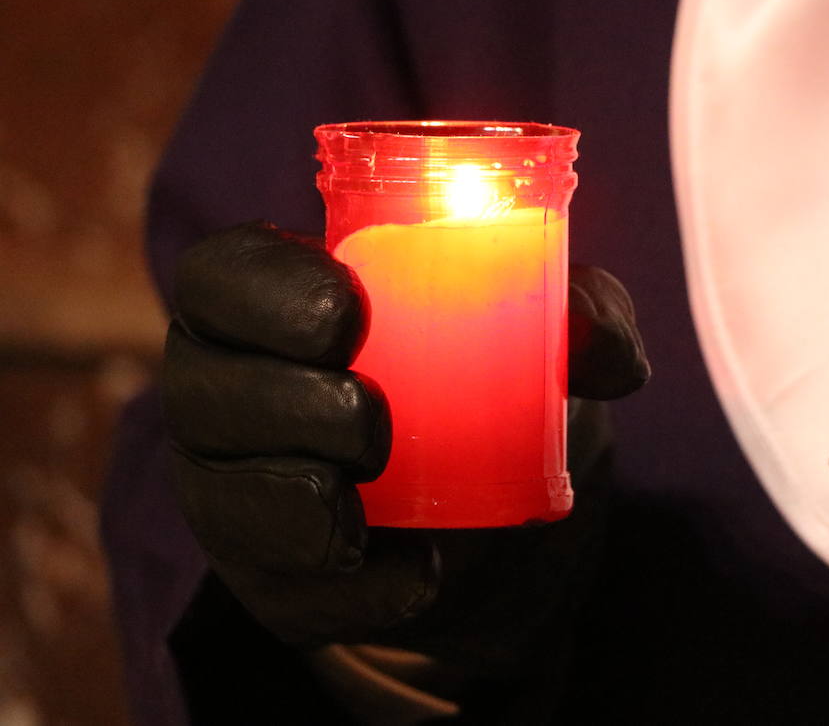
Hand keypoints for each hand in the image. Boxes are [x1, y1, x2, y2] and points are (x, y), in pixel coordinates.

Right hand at [163, 221, 647, 682]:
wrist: (499, 513)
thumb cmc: (497, 380)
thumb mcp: (550, 335)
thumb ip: (583, 314)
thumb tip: (589, 333)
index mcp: (281, 304)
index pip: (222, 277)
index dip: (261, 290)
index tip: (347, 313)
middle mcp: (236, 390)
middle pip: (199, 388)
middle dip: (281, 403)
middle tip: (371, 418)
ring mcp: (240, 490)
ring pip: (222, 496)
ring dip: (297, 499)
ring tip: (366, 503)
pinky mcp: (273, 579)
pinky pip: (286, 591)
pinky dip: (353, 587)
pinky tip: (413, 572)